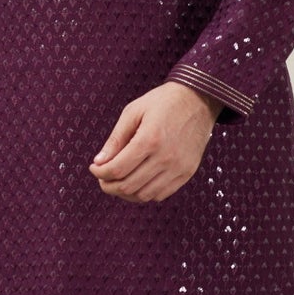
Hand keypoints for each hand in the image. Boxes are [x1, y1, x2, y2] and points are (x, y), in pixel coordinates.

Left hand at [89, 83, 224, 202]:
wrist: (199, 99)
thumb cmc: (164, 102)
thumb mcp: (133, 111)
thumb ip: (116, 139)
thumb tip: (99, 162)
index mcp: (149, 139)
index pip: (117, 169)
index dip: (100, 173)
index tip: (94, 168)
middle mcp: (165, 157)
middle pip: (128, 186)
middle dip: (108, 185)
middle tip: (102, 177)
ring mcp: (178, 168)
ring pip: (143, 195)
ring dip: (125, 193)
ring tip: (118, 181)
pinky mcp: (187, 173)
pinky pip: (160, 194)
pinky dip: (144, 193)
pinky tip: (137, 182)